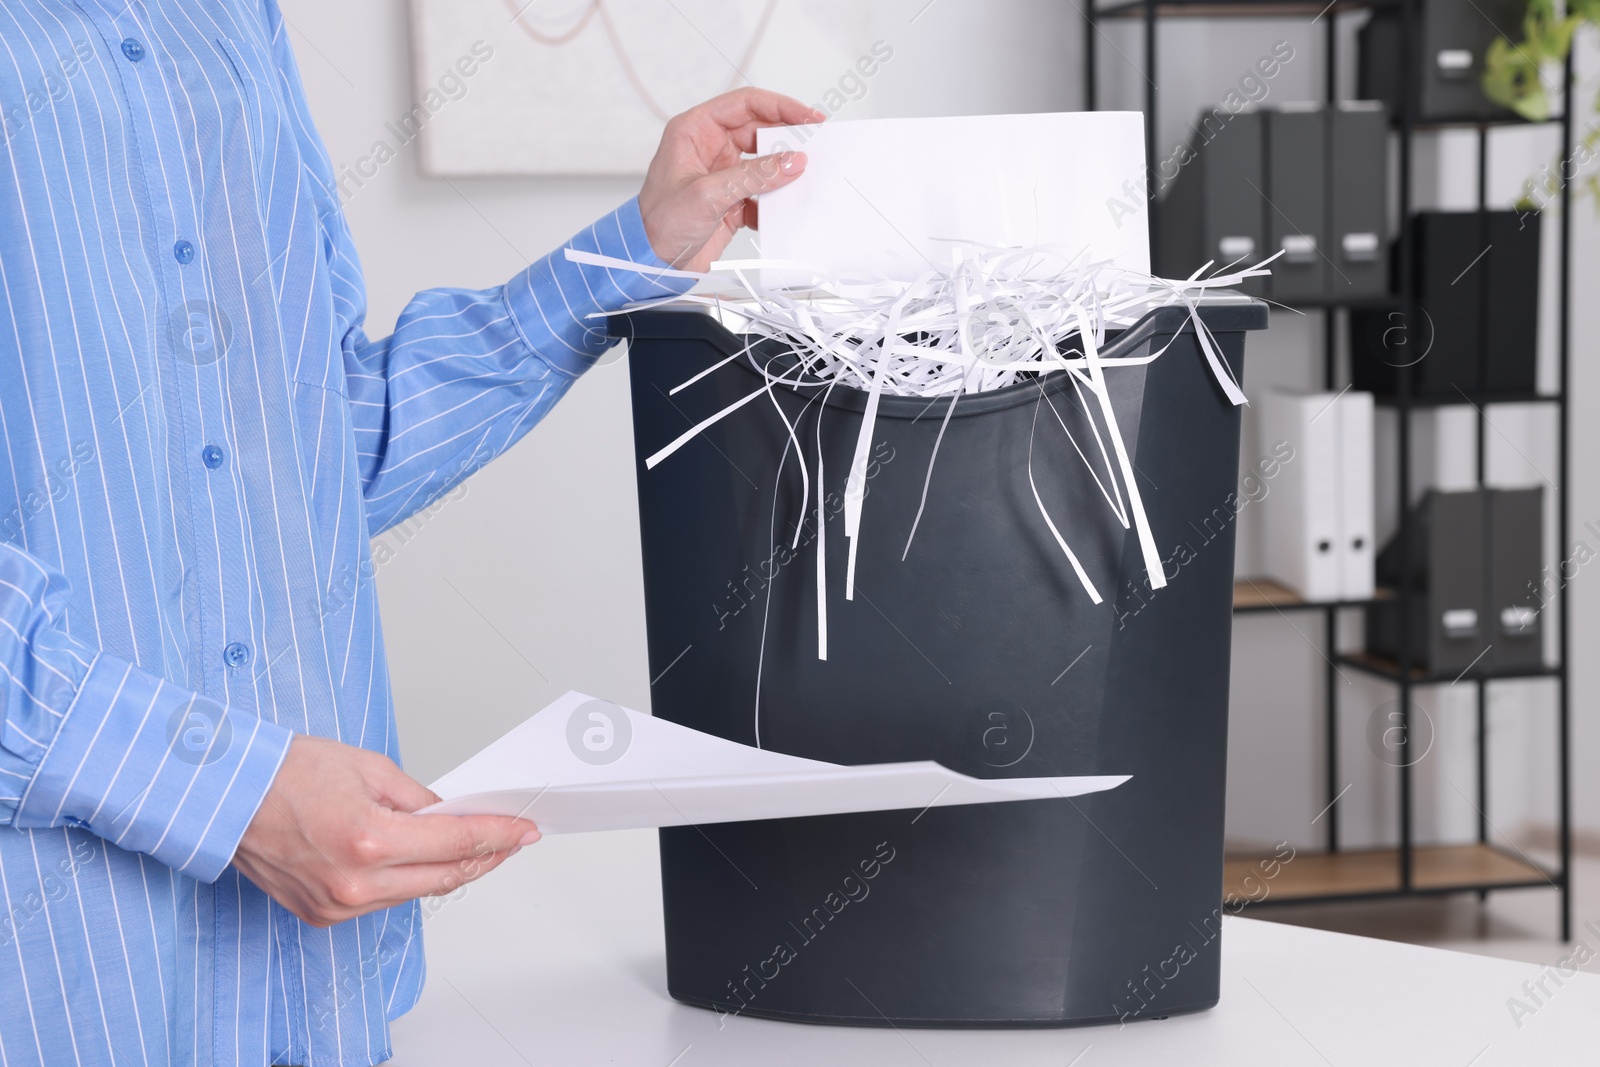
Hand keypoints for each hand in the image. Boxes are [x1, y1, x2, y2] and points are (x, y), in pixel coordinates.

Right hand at [231, 735, 538, 926]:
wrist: (228, 797)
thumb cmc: (287, 773)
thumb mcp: (370, 768)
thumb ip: (419, 798)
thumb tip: (451, 816)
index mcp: (369, 840)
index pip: (455, 842)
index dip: (498, 836)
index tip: (524, 831)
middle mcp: (355, 882)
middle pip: (444, 876)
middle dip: (485, 857)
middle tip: (511, 840)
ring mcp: (338, 904)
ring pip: (416, 892)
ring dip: (448, 870)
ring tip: (475, 847)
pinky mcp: (323, 914)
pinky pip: (384, 900)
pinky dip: (408, 880)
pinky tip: (423, 860)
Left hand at [638, 87, 824, 271]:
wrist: (651, 264)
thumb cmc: (659, 223)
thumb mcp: (707, 194)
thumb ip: (753, 176)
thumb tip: (792, 161)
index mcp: (695, 130)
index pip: (745, 104)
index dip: (780, 106)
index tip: (808, 118)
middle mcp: (710, 147)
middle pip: (760, 131)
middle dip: (787, 139)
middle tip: (816, 147)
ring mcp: (722, 174)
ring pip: (764, 163)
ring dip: (783, 173)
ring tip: (804, 179)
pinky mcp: (732, 200)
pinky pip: (762, 193)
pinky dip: (774, 202)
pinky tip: (781, 211)